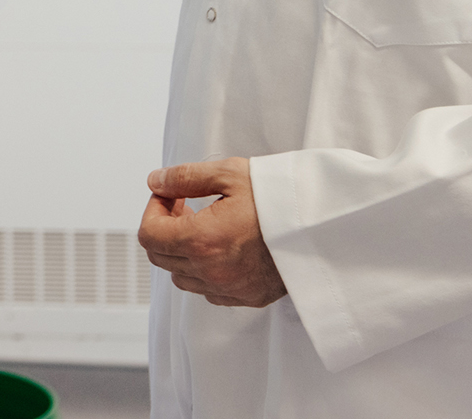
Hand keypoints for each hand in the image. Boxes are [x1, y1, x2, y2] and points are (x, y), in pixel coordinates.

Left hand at [137, 158, 286, 308]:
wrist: (322, 225)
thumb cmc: (280, 197)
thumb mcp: (229, 174)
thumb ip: (185, 178)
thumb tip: (156, 182)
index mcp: (201, 240)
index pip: (149, 236)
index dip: (153, 210)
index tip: (169, 195)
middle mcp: (211, 271)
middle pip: (160, 258)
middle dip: (164, 228)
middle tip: (184, 205)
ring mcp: (229, 288)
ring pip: (182, 277)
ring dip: (181, 251)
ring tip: (203, 224)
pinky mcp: (247, 297)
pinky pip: (208, 290)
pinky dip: (203, 270)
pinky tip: (220, 246)